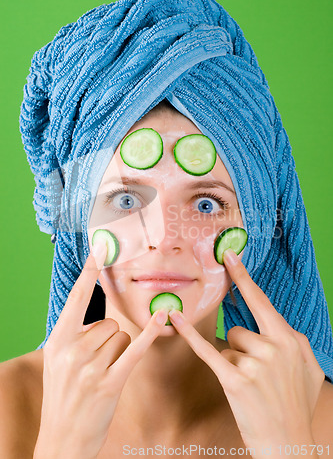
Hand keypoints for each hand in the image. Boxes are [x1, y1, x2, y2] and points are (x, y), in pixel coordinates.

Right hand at [35, 242, 167, 458]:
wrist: (60, 441)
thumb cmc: (62, 397)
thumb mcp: (56, 362)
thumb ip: (73, 337)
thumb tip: (101, 318)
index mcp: (57, 341)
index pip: (76, 298)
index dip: (90, 272)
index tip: (101, 247)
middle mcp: (72, 351)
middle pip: (109, 322)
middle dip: (110, 338)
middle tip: (97, 362)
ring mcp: (90, 368)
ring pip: (122, 336)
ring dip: (119, 351)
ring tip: (103, 372)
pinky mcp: (110, 383)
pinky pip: (135, 350)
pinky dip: (151, 334)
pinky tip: (163, 319)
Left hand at [169, 249, 324, 453]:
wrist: (290, 445)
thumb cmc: (298, 406)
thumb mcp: (310, 369)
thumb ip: (293, 342)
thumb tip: (278, 326)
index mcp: (289, 340)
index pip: (260, 301)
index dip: (242, 277)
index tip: (228, 255)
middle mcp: (273, 347)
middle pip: (238, 330)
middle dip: (242, 349)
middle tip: (258, 376)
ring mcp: (254, 364)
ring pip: (227, 347)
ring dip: (233, 364)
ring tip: (251, 388)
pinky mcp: (234, 381)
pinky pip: (208, 350)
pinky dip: (190, 334)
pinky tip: (175, 318)